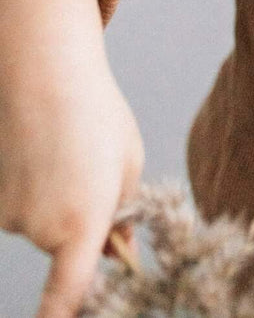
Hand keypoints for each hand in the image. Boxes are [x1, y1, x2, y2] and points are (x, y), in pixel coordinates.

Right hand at [0, 0, 144, 317]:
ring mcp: (11, 216)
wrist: (45, 72)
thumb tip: (117, 254)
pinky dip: (35, 187)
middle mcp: (42, 229)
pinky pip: (23, 207)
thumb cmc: (96, 116)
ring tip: (67, 150)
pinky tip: (42, 150)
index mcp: (84, 223)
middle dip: (83, 220)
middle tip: (92, 168)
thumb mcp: (128, 164)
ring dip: (58, 198)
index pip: (68, 296)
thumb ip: (122, 216)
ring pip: (44, 224)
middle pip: (68, 246)